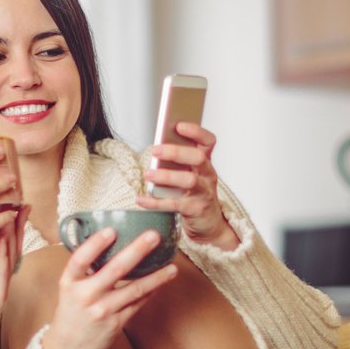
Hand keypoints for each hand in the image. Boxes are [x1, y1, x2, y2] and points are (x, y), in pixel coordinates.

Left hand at [0, 205, 23, 348]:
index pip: (0, 242)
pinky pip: (3, 273)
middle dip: (16, 224)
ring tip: (14, 215)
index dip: (4, 223)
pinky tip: (3, 240)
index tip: (6, 203)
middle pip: (11, 245)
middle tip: (21, 203)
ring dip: (13, 235)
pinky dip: (4, 255)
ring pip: (11, 257)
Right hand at [40, 228, 179, 348]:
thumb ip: (85, 270)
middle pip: (114, 270)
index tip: (111, 230)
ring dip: (156, 277)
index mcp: (69, 283)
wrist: (68, 348)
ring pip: (134, 290)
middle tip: (153, 236)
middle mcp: (85, 296)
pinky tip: (161, 283)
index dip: (95, 244)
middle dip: (137, 251)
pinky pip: (137, 303)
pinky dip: (150, 292)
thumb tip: (111, 244)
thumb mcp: (69, 289)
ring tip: (172, 267)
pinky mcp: (116, 323)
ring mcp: (102, 311)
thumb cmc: (71, 312)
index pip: (80, 259)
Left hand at [137, 122, 233, 246]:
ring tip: (148, 175)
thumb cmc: (193, 193)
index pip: (207, 141)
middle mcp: (207, 174)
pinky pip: (175, 204)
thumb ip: (177, 160)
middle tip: (155, 150)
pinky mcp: (196, 209)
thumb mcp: (189, 173)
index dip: (196, 132)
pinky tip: (142, 199)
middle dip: (176, 152)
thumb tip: (156, 147)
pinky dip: (156, 202)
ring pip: (189, 180)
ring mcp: (204, 192)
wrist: (208, 223)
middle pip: (197, 158)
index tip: (179, 125)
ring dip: (166, 176)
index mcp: (205, 161)